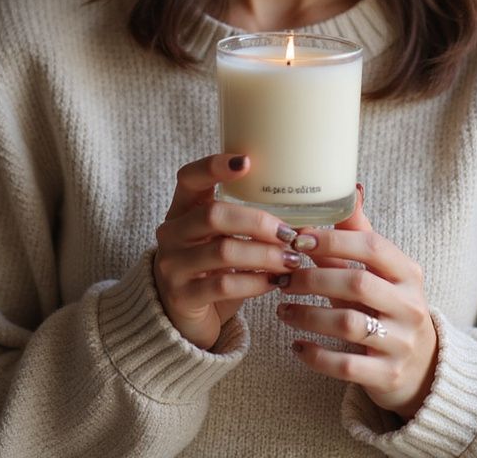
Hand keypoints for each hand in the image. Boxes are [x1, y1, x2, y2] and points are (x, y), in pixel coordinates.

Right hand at [153, 153, 300, 349]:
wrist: (181, 314)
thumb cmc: (211, 267)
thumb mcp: (222, 239)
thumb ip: (248, 224)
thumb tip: (304, 221)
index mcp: (182, 209)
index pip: (189, 178)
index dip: (214, 166)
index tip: (247, 161)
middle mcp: (172, 233)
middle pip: (214, 215)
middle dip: (258, 222)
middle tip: (289, 234)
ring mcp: (173, 265)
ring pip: (223, 250)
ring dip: (265, 254)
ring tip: (291, 259)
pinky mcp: (183, 296)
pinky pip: (225, 285)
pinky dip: (256, 281)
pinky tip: (275, 282)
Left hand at [275, 187, 437, 419]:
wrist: (423, 368)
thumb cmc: (390, 306)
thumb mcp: (382, 271)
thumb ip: (360, 234)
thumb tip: (348, 190)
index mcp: (408, 273)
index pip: (372, 247)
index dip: (332, 240)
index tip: (297, 240)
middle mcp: (410, 306)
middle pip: (356, 283)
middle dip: (313, 278)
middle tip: (283, 278)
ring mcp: (400, 342)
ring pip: (347, 325)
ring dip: (307, 315)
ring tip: (281, 309)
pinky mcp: (387, 375)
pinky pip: (345, 365)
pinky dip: (316, 355)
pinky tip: (296, 346)